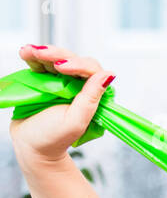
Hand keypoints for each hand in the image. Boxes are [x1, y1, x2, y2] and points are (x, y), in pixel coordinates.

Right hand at [9, 44, 114, 169]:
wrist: (32, 147)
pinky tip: (26, 52)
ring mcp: (59, 81)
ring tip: (29, 51)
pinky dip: (32, 57)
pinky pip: (39, 64)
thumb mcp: (75, 120)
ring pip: (55, 59)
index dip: (77, 65)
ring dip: (42, 52)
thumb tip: (109, 75)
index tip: (61, 67)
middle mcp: (78, 85)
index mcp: (91, 94)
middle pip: (72, 59)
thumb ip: (91, 98)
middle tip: (42, 53)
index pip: (90, 70)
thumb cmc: (54, 138)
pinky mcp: (43, 80)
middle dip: (57, 54)